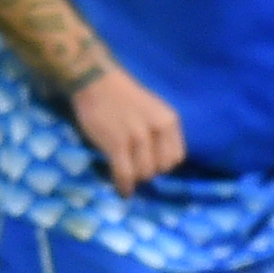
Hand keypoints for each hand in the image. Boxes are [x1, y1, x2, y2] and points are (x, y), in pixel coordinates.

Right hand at [71, 64, 184, 195]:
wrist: (96, 81)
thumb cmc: (123, 97)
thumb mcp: (153, 111)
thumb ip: (160, 133)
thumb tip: (161, 163)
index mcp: (169, 120)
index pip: (177, 157)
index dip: (164, 165)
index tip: (152, 164)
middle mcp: (158, 129)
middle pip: (161, 168)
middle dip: (149, 172)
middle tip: (135, 168)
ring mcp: (137, 137)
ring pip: (144, 174)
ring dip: (135, 178)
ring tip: (126, 174)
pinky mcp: (117, 144)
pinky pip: (125, 174)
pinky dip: (124, 186)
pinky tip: (123, 191)